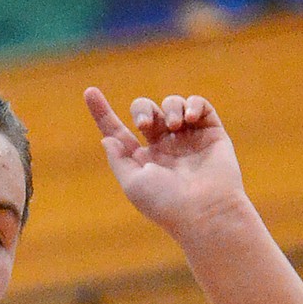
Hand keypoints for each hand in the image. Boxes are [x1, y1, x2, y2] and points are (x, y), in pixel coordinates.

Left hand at [85, 86, 246, 236]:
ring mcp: (189, 140)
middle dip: (142, 109)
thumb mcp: (133, 184)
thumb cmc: (167, 203)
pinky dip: (194, 104)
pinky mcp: (212, 134)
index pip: (118, 131)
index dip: (103, 112)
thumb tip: (106, 139)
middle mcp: (165, 148)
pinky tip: (189, 118)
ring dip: (170, 107)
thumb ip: (118, 159)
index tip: (89, 92)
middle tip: (146, 125)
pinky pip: (201, 106)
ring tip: (175, 125)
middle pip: (146, 111)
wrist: (206, 211)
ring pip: (173, 105)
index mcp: (143, 161)